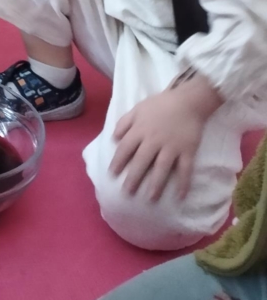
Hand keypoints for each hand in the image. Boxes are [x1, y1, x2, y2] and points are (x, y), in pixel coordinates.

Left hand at [110, 80, 218, 199]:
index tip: (112, 174)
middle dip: (133, 178)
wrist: (187, 101)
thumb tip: (113, 139)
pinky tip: (180, 196)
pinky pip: (185, 169)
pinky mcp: (187, 151)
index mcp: (140, 129)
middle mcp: (154, 140)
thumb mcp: (137, 109)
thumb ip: (124, 123)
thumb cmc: (160, 104)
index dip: (118, 161)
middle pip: (141, 161)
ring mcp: (171, 146)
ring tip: (150, 199)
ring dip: (156, 184)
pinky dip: (183, 183)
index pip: (125, 148)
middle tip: (127, 192)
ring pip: (162, 168)